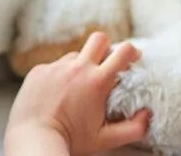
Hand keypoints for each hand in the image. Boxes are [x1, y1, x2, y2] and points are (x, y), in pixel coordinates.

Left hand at [4, 32, 150, 154]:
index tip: (132, 58)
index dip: (132, 51)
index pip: (123, 51)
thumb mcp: (106, 139)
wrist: (32, 141)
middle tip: (106, 63)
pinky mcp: (38, 71)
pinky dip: (58, 76)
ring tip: (76, 87)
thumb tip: (148, 114)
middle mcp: (78, 68)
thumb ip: (134, 128)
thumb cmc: (70, 141)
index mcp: (98, 81)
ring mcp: (56, 68)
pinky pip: (54, 66)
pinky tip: (55, 94)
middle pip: (99, 38)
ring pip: (75, 55)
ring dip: (81, 65)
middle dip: (106, 47)